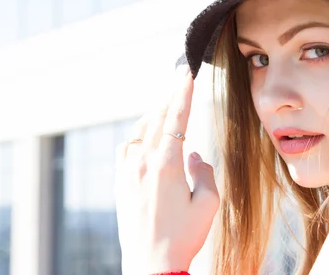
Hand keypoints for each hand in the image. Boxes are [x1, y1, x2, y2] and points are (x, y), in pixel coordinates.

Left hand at [114, 65, 219, 273]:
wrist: (151, 266)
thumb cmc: (183, 237)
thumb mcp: (207, 205)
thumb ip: (203, 171)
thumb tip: (193, 154)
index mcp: (165, 165)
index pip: (175, 119)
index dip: (182, 93)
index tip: (186, 73)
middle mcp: (142, 163)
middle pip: (156, 118)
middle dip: (169, 95)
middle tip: (178, 76)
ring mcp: (128, 173)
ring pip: (140, 131)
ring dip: (154, 113)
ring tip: (166, 103)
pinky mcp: (121, 184)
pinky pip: (127, 148)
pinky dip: (139, 134)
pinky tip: (146, 136)